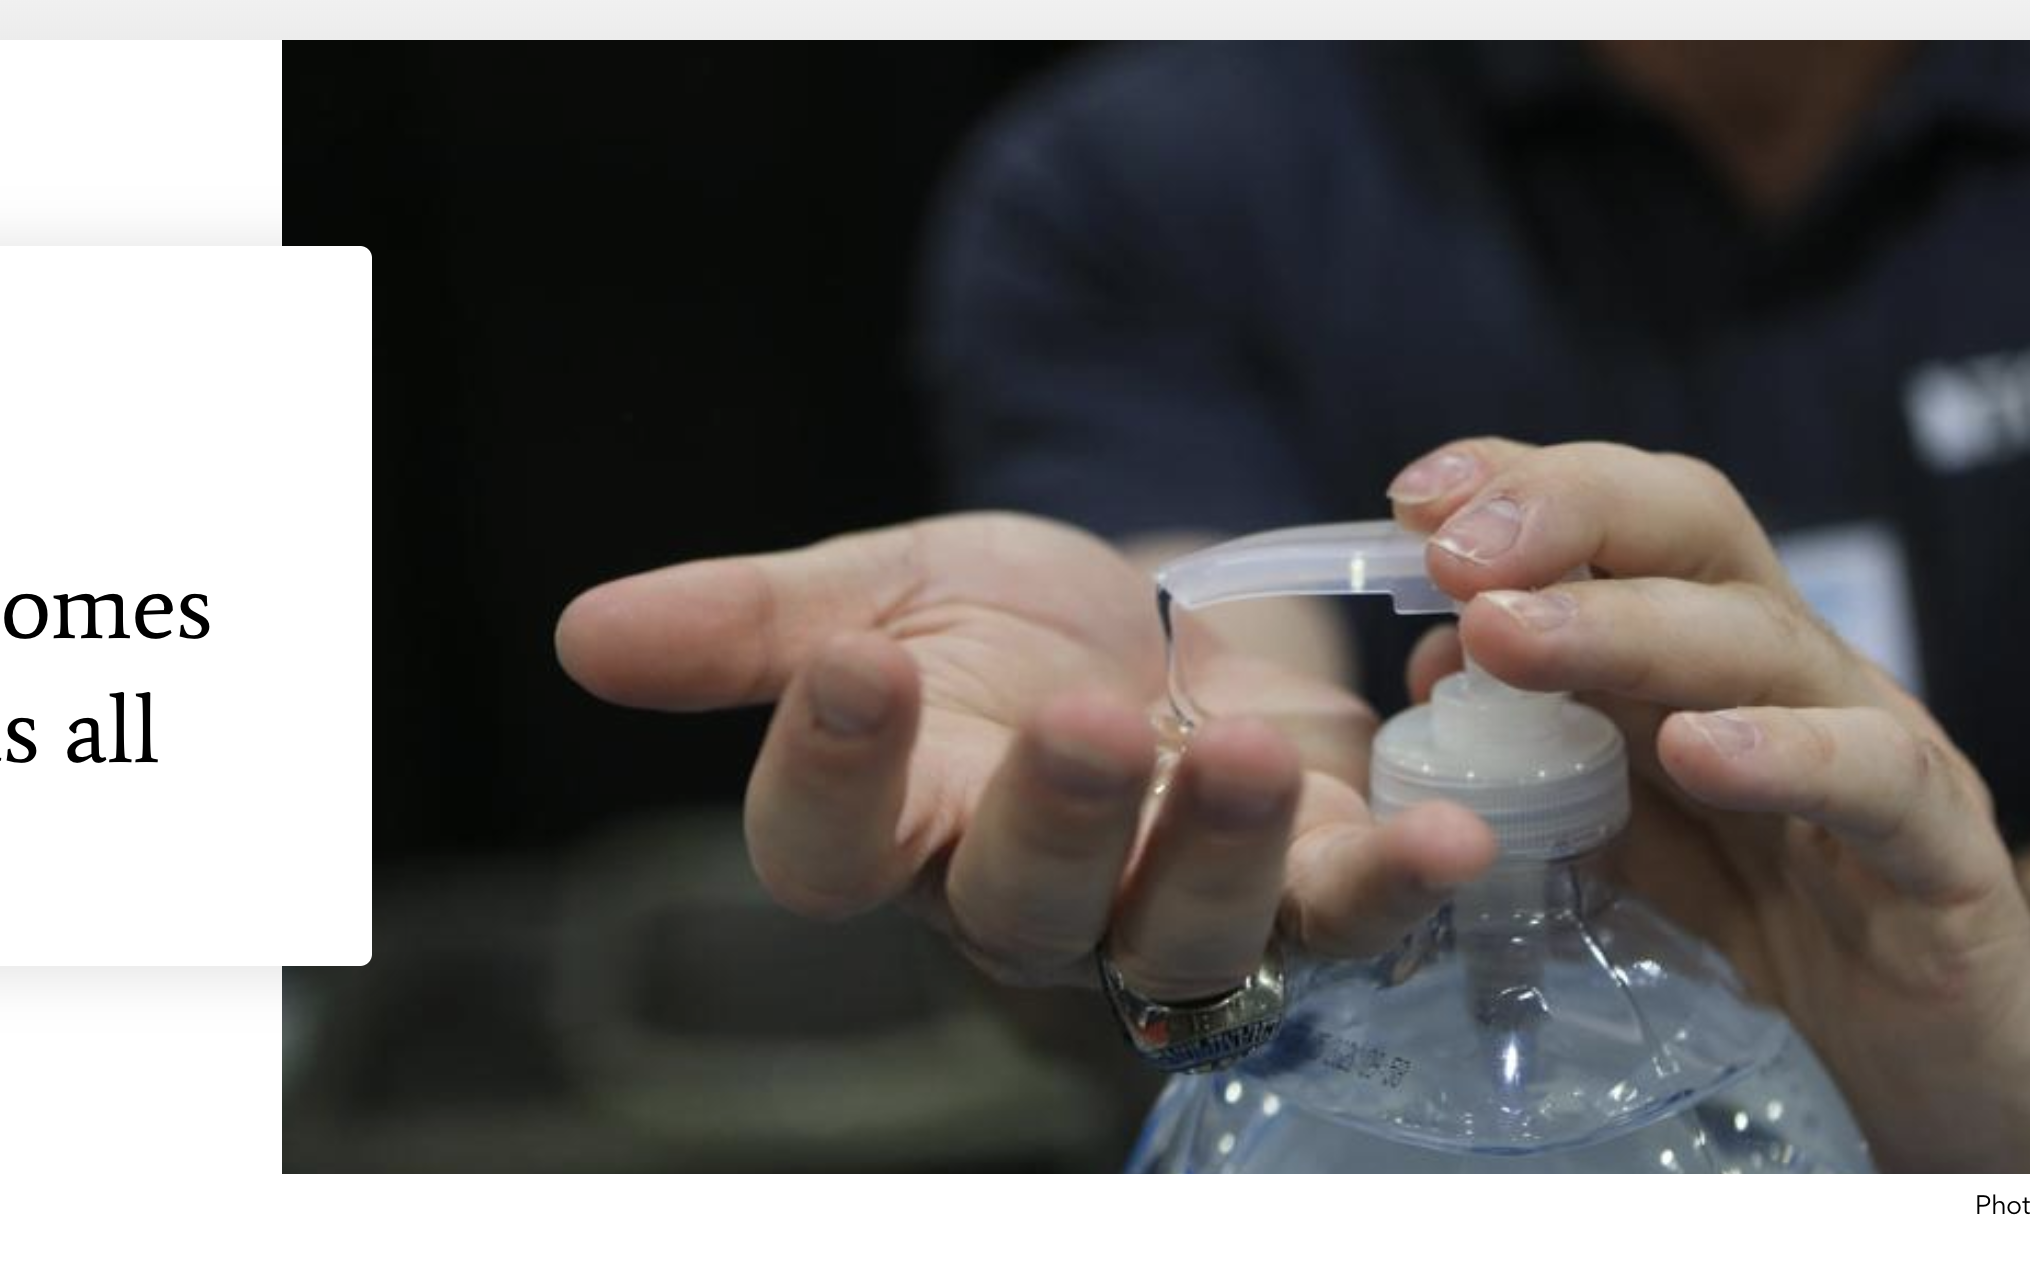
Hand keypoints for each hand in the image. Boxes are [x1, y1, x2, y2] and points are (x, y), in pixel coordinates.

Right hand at [555, 512, 1494, 1002]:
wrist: (1162, 616)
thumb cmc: (999, 621)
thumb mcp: (875, 584)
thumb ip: (748, 621)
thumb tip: (582, 631)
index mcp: (891, 822)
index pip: (822, 843)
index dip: (826, 767)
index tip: (844, 664)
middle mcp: (1016, 898)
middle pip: (1011, 902)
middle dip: (1052, 815)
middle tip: (1088, 717)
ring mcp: (1160, 911)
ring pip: (1175, 932)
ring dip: (1212, 855)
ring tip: (1238, 757)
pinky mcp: (1299, 891)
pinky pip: (1341, 922)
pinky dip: (1396, 885)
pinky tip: (1448, 831)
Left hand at [1384, 438, 2029, 1170]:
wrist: (1956, 1065)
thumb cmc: (1788, 926)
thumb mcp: (1634, 831)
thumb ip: (1543, 752)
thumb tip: (1428, 670)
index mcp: (1718, 654)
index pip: (1629, 521)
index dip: (1526, 488)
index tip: (1413, 500)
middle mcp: (1801, 672)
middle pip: (1696, 535)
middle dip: (1566, 518)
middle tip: (1449, 553)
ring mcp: (1885, 749)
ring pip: (1765, 643)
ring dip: (1625, 626)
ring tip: (1506, 633)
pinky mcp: (1949, 856)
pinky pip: (1874, 779)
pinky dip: (1784, 754)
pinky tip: (1696, 748)